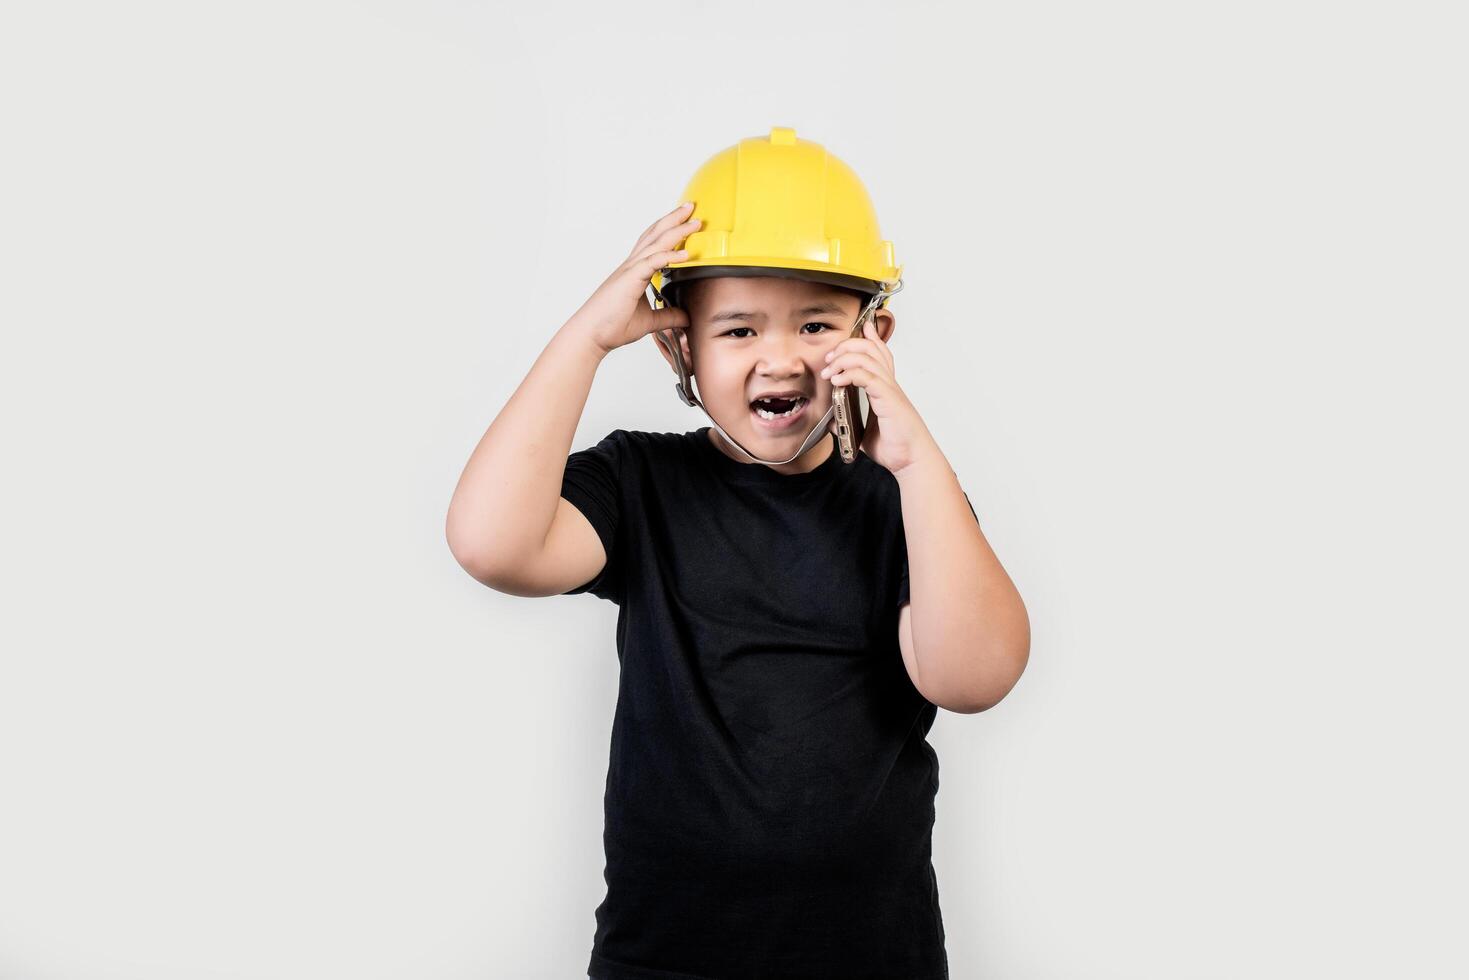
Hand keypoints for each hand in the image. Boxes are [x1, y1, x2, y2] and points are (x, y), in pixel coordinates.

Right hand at [569, 203, 701, 355]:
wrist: (591, 335)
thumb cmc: (611, 326)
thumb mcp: (649, 321)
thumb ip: (668, 316)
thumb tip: (686, 317)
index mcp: (635, 271)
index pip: (654, 244)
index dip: (669, 230)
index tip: (686, 220)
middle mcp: (632, 266)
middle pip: (656, 234)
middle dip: (674, 219)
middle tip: (691, 207)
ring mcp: (630, 270)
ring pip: (656, 243)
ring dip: (676, 230)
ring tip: (694, 222)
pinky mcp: (629, 280)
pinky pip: (652, 262)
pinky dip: (669, 255)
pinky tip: (685, 252)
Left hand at [819, 318, 940, 474]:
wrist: (912, 460)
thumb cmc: (895, 446)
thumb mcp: (863, 433)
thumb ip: (848, 421)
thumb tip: (830, 419)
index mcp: (886, 388)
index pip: (880, 353)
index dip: (871, 336)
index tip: (861, 327)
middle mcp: (889, 384)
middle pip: (871, 348)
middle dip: (847, 346)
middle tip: (830, 359)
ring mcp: (889, 389)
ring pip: (867, 357)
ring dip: (843, 359)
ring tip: (829, 372)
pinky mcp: (888, 398)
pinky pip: (867, 376)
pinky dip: (849, 374)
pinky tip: (837, 381)